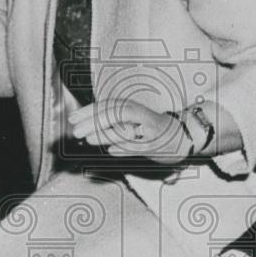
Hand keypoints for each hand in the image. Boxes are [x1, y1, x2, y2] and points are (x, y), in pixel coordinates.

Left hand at [67, 99, 189, 163]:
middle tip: (76, 130)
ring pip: (126, 130)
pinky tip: (111, 151)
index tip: (72, 118)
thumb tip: (83, 127)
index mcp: (132, 108)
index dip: (89, 110)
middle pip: (116, 113)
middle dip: (94, 121)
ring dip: (106, 134)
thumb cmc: (152, 131)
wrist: (183, 137)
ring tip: (88, 139)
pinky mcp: (156, 146)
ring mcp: (149, 131)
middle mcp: (141, 116)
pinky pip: (139, 147)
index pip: (108, 105)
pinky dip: (125, 148)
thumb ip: (112, 123)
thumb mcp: (132, 122)